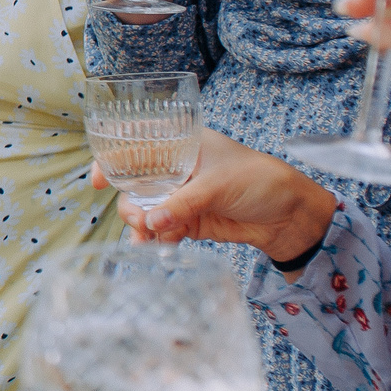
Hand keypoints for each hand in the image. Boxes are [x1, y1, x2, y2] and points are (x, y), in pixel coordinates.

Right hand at [94, 127, 331, 263]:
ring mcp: (182, 196)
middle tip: (138, 219)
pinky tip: (155, 247)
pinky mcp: (190, 221)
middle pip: (135, 183)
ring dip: (141, 224)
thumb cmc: (261, 180)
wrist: (292, 216)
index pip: (137, 144)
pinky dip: (156, 239)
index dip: (112, 159)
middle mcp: (176, 169)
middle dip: (130, 202)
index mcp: (182, 144)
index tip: (98, 179)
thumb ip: (184, 203)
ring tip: (146, 237)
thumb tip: (151, 222)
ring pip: (146, 209)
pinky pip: (162, 229)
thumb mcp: (220, 185)